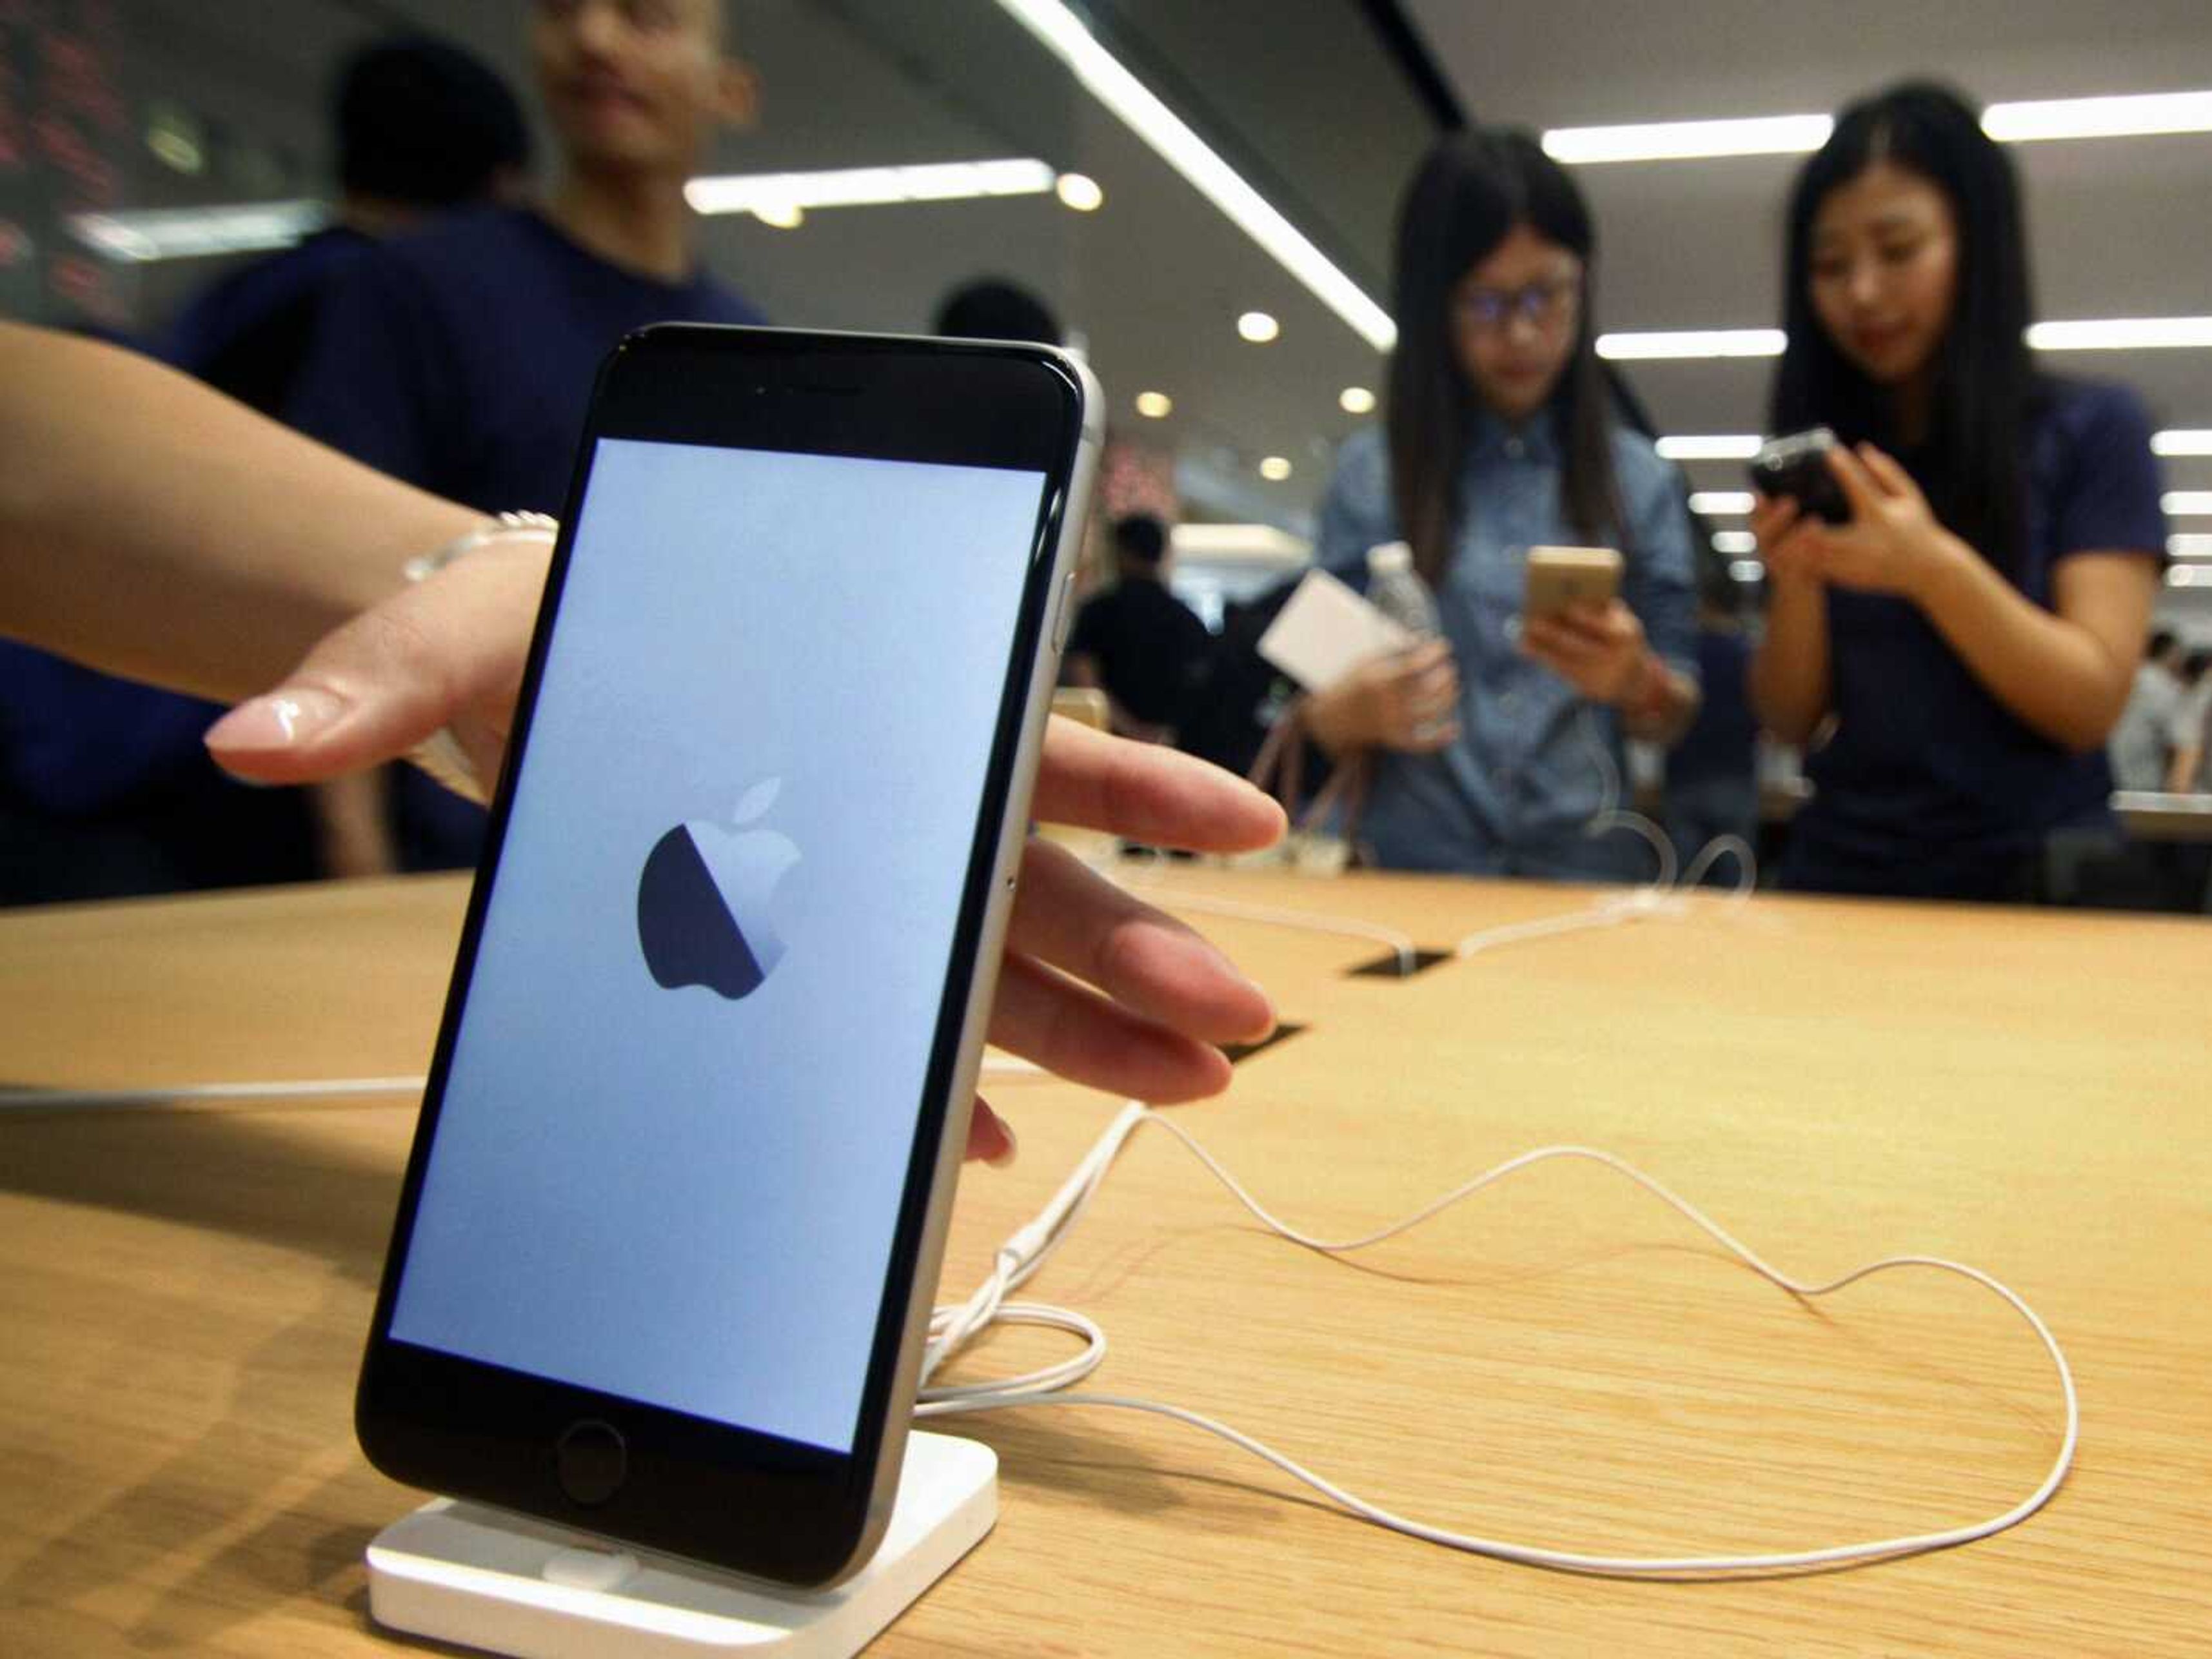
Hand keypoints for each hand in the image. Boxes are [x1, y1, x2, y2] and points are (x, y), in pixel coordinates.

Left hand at [209, 564, 1287, 1165]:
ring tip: (1187, 1094)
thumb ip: (372, 672)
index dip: (1140, 784)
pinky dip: (939, 1084)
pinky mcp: (795, 948)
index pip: (1018, 733)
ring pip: (990, 963)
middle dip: (1140, 950)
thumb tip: (252, 736)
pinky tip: (981, 1145)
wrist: (483, 673)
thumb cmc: (518, 620)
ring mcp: (848, 878)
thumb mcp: (448, 630)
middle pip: (1029, 878)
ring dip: (1089, 1035)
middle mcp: (874, 792)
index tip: (1245, 829)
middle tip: (1234, 1020)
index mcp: (850, 694)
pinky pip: (893, 1024)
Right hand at [1300, 639, 1459, 752]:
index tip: (1443, 646)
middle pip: (1429, 688)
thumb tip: (1423, 641)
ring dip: (1448, 696)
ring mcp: (1392, 723)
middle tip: (1448, 667)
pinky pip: (1422, 743)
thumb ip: (1394, 651)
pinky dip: (1440, 738)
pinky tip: (1455, 727)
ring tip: (1452, 685)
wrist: (1333, 717)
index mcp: (1379, 680)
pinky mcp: (1394, 740)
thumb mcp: (1366, 661)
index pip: (1416, 665)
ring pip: (1432, 711)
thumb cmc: (1353, 683)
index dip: (1434, 653)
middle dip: (1445, 674)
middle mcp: (1387, 703)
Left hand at [1521, 597, 1651, 705]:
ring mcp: (1603, 676)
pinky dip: (1543, 658)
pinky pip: (1562, 672)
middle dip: (1554, 634)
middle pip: (1580, 646)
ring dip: (1542, 647)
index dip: (1587, 618)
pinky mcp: (1589, 689)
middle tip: (1532, 621)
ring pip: (1567, 661)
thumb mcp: (1620, 622)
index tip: (1568, 607)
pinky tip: (1525, 646)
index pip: (1604, 627)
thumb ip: (1601, 609)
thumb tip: (1569, 593)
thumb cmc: (1620, 638)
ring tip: (1522, 633)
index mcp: (1626, 635)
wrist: (1634, 678)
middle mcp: (1616, 658)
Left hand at [1759, 444, 1959, 598]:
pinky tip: (1787, 553)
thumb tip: (1862, 447)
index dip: (1845, 469)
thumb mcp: (1909, 497)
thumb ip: (1886, 473)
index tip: (1829, 453)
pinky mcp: (1852, 579)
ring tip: (1778, 531)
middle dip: (1803, 525)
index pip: (1861, 488)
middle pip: (1828, 533)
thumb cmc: (1917, 528)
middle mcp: (1870, 541)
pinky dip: (1803, 563)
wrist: (1927, 570)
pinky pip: (1821, 572)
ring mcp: (1860, 564)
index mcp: (1882, 516)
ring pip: (1819, 558)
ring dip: (1796, 546)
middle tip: (1783, 505)